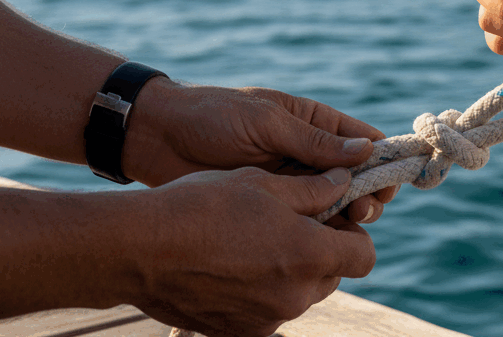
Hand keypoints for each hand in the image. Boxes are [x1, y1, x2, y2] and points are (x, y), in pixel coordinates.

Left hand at [122, 84, 396, 222]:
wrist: (157, 139)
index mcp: (313, 122)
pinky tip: (319, 237)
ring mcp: (291, 182)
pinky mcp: (272, 206)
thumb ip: (313, 141)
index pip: (363, 141)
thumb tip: (365, 149)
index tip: (390, 181)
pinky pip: (305, 220)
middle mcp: (309, 154)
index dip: (383, 161)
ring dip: (345, 214)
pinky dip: (318, 230)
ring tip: (343, 222)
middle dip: (366, 194)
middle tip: (361, 209)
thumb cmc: (211, 117)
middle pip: (355, 179)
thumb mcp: (265, 123)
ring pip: (334, 203)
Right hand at [133, 167, 373, 336]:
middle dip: (322, 251)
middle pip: (333, 276)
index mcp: (310, 255)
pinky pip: (268, 311)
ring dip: (292, 271)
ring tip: (256, 241)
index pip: (364, 255)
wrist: (138, 249)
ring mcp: (266, 319)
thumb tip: (344, 181)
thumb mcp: (264, 183)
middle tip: (290, 224)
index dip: (353, 233)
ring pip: (301, 294)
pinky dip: (263, 291)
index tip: (332, 218)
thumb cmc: (203, 205)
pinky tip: (233, 265)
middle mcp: (295, 296)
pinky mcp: (238, 332)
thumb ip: (314, 188)